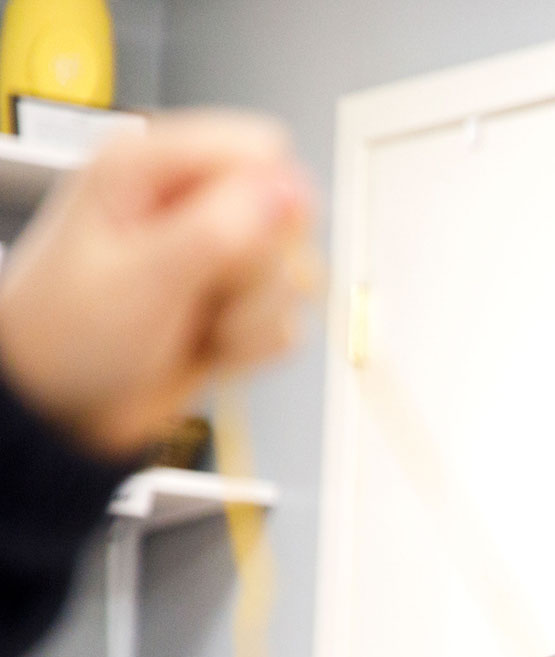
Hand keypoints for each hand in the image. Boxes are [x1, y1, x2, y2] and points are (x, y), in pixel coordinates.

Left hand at [0, 111, 315, 456]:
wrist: (58, 408)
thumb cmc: (64, 335)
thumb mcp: (140, 277)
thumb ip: (219, 229)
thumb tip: (290, 192)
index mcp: (151, 168)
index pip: (261, 150)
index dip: (262, 202)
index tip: (231, 247)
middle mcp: (191, 205)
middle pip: (289, 217)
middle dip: (258, 271)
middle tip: (203, 292)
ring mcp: (219, 258)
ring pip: (295, 275)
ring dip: (251, 317)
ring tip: (196, 326)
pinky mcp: (237, 305)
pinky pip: (287, 323)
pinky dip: (252, 347)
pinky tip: (206, 346)